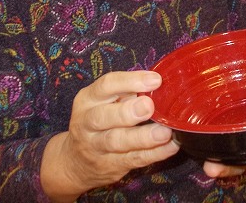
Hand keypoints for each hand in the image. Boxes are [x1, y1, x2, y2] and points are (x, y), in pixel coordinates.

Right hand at [40, 71, 179, 201]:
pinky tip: (171, 146)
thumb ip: (126, 92)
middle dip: (127, 112)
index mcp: (88, 99)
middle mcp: (87, 123)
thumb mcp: (102, 102)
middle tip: (149, 107)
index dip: (130, 81)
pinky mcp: (110, 166)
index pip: (106, 86)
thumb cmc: (98, 121)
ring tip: (165, 133)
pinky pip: (133, 159)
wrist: (75, 162)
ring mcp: (96, 147)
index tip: (155, 80)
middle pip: (103, 117)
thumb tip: (157, 84)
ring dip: (142, 137)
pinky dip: (154, 154)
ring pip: (117, 142)